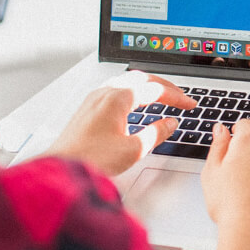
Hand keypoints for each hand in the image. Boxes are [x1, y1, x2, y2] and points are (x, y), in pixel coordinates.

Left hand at [44, 74, 195, 175]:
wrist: (61, 170)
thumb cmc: (90, 160)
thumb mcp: (133, 149)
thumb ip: (156, 133)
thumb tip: (170, 123)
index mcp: (117, 98)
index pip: (154, 89)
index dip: (176, 96)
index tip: (189, 104)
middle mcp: (104, 93)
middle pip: (141, 79)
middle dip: (164, 86)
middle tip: (179, 97)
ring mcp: (94, 99)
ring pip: (126, 82)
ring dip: (147, 87)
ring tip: (160, 96)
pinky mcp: (88, 109)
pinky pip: (115, 90)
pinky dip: (132, 93)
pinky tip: (135, 105)